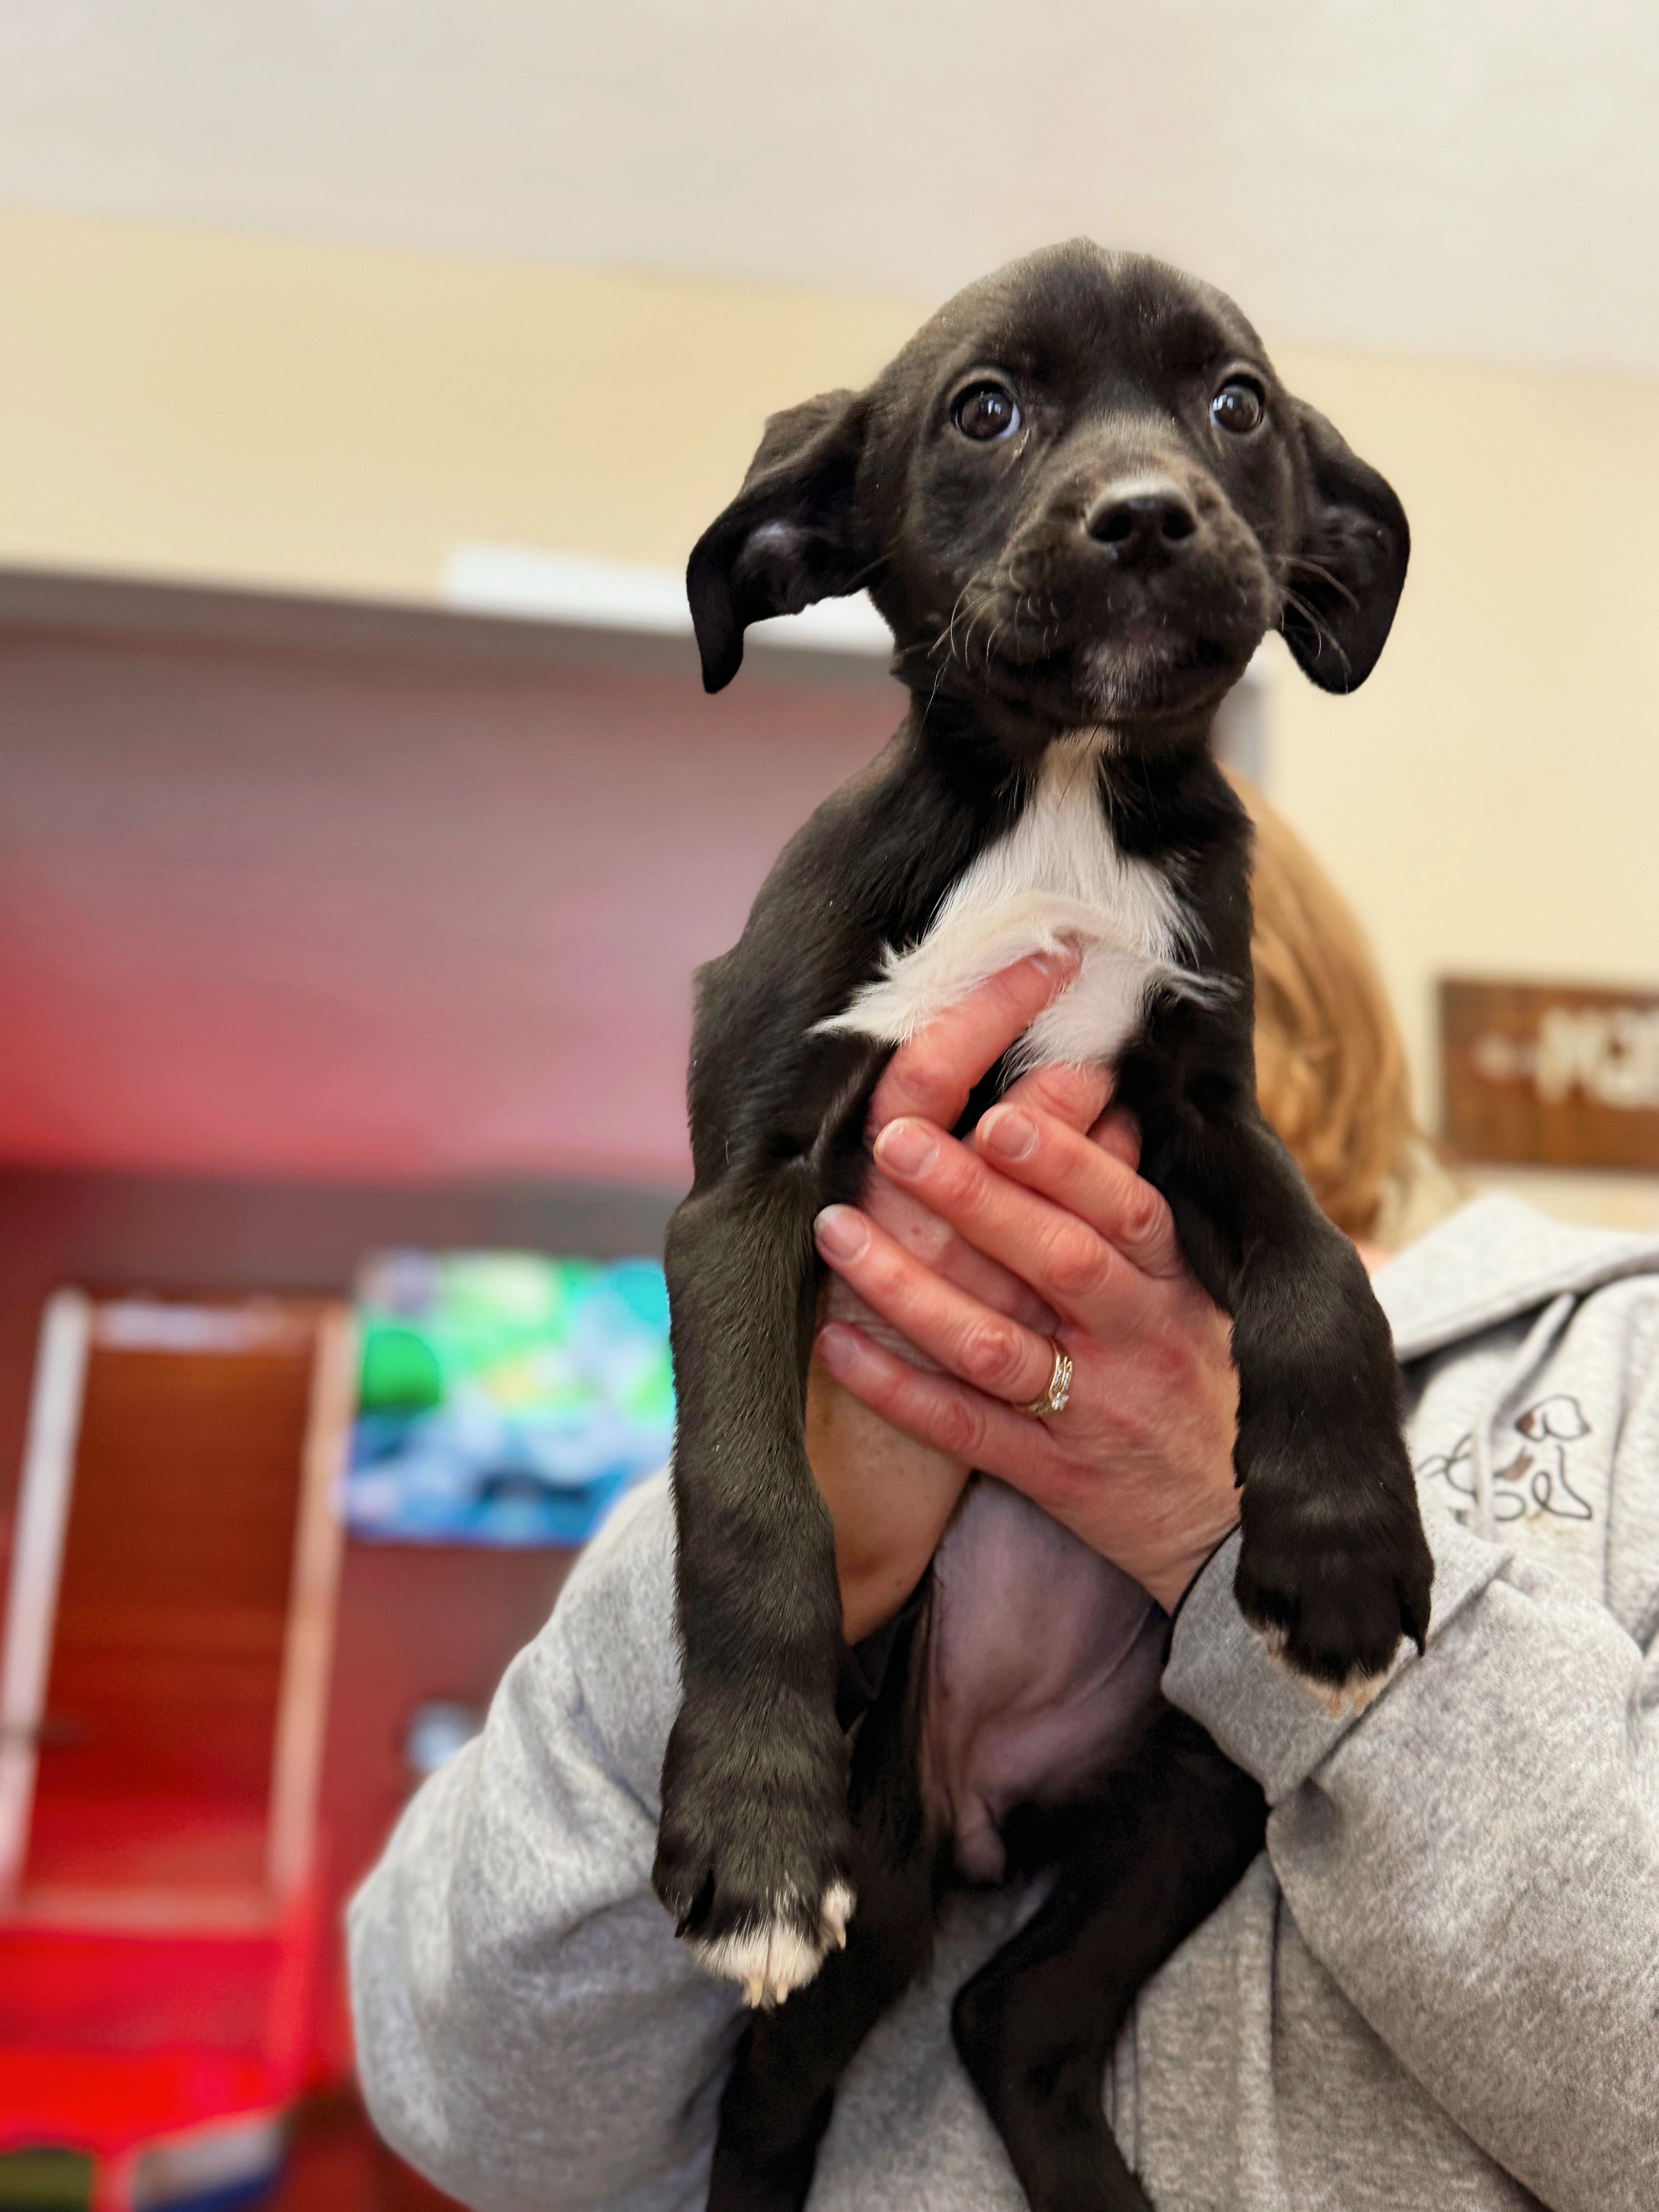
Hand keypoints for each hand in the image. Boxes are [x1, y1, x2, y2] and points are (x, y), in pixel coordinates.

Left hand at [812, 975, 1242, 1619]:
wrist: (1239, 1533)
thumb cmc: (1202, 1389)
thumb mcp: (1194, 1299)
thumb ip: (1132, 1219)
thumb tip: (1094, 1102)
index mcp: (1171, 1289)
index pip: (1124, 1209)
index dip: (1064, 1161)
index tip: (998, 1113)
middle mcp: (1136, 1343)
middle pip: (1057, 1261)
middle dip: (974, 1199)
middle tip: (895, 1140)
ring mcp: (1092, 1413)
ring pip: (994, 1344)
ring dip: (909, 1287)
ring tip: (835, 1229)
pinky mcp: (1055, 1478)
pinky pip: (966, 1430)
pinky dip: (898, 1388)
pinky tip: (836, 1344)